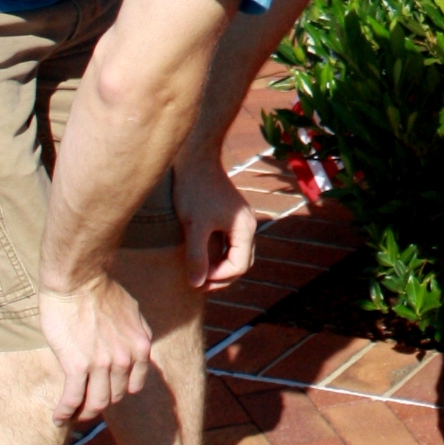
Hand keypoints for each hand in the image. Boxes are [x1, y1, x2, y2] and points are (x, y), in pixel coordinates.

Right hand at [40, 273, 153, 424]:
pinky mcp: (78, 366)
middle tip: (84, 406)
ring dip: (82, 414)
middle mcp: (126, 359)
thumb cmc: (100, 290)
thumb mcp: (132, 311)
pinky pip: (73, 399)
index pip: (134, 386)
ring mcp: (103, 365)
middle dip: (99, 404)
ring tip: (70, 416)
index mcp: (141, 346)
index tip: (105, 392)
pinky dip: (65, 412)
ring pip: (96, 403)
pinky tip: (58, 417)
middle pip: (114, 397)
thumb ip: (134, 334)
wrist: (79, 280)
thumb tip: (133, 346)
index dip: (118, 392)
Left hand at [174, 158, 259, 290]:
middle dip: (222, 276)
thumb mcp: (194, 226)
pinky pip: (231, 242)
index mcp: (245, 229)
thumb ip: (197, 256)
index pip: (239, 266)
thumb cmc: (195, 190)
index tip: (197, 280)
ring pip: (237, 253)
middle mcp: (249, 225)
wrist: (196, 159)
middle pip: (242, 262)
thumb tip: (197, 284)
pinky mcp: (232, 215)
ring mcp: (241, 220)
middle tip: (199, 283)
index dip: (218, 278)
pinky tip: (202, 255)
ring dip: (221, 266)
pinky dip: (220, 254)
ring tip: (200, 272)